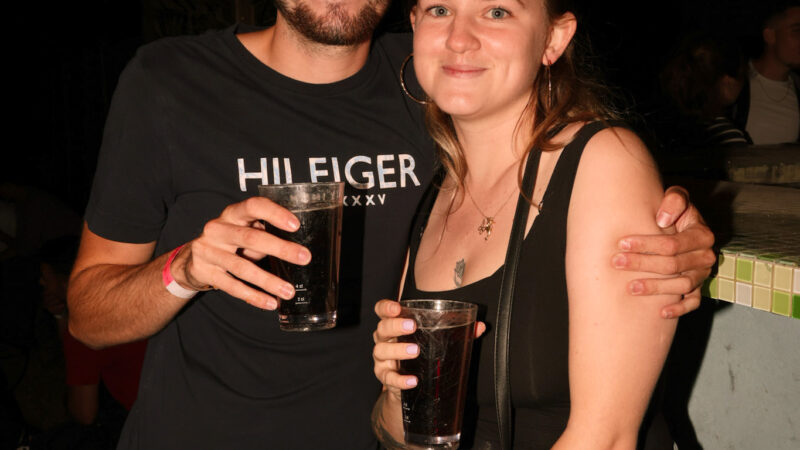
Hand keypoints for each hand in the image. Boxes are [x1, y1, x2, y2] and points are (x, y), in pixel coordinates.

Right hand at [171, 197, 310, 309]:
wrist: (191, 258)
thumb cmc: (229, 241)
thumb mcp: (244, 230)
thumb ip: (264, 234)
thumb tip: (297, 246)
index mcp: (232, 214)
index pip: (253, 206)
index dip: (274, 214)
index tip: (296, 225)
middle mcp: (217, 229)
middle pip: (251, 238)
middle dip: (280, 248)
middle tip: (305, 258)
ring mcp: (208, 251)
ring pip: (242, 267)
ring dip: (268, 281)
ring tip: (289, 291)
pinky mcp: (204, 272)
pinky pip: (232, 286)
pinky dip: (253, 296)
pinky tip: (270, 302)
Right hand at [372, 300, 485, 397]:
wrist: (405, 387)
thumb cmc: (419, 356)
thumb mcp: (433, 342)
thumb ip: (455, 332)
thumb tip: (479, 326)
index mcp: (395, 327)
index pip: (382, 312)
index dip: (386, 307)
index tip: (396, 307)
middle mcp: (384, 341)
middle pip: (381, 328)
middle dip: (395, 325)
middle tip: (412, 327)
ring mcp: (382, 360)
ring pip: (381, 351)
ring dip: (397, 350)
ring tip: (415, 351)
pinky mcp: (385, 378)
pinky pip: (389, 378)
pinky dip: (400, 379)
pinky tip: (412, 380)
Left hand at [613, 186, 715, 318]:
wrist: (681, 224)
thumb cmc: (673, 211)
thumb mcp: (677, 197)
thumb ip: (674, 200)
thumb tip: (662, 220)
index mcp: (701, 235)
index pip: (672, 244)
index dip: (646, 244)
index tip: (622, 243)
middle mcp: (705, 256)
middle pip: (672, 265)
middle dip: (642, 264)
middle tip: (616, 263)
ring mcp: (702, 274)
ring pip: (681, 285)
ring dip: (655, 288)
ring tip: (630, 287)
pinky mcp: (699, 288)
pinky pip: (693, 302)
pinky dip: (679, 308)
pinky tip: (661, 313)